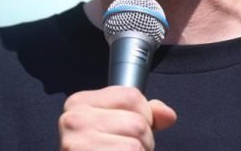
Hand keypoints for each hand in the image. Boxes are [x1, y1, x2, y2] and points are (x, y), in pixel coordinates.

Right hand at [59, 86, 176, 149]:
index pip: (131, 96)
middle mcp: (73, 120)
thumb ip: (144, 115)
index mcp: (79, 103)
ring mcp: (77, 145)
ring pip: (136, 147)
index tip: (128, 129)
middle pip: (137, 123)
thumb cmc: (101, 150)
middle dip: (143, 141)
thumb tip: (167, 115)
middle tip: (123, 150)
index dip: (143, 115)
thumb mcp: (119, 125)